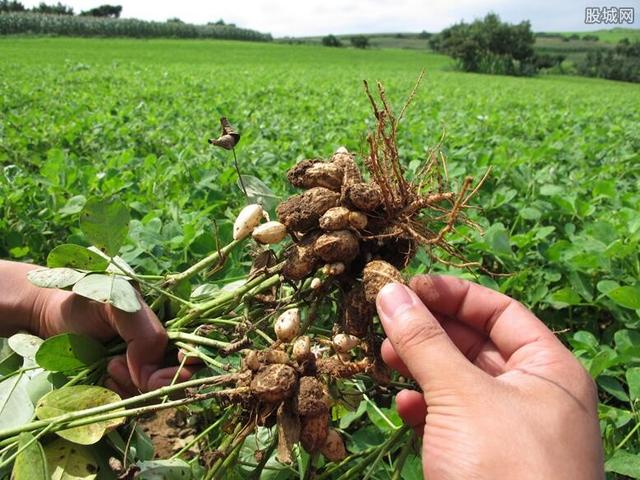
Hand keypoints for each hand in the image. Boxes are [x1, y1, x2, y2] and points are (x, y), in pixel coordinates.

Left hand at [1, 261, 192, 396]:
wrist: (47, 315)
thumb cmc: (85, 300)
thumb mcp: (118, 303)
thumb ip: (144, 332)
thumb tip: (149, 373)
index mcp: (169, 325)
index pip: (195, 352)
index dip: (187, 365)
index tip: (167, 368)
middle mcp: (161, 350)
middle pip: (177, 380)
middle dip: (154, 381)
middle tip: (117, 365)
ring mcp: (142, 370)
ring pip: (153, 396)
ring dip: (130, 388)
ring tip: (107, 367)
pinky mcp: (122, 387)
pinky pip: (130, 403)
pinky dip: (116, 397)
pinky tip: (102, 379)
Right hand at [377, 276, 603, 479]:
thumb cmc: (506, 469)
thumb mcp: (462, 396)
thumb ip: (424, 341)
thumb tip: (389, 291)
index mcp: (549, 369)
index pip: (499, 311)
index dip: (452, 294)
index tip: (407, 288)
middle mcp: (533, 395)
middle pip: (475, 344)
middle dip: (429, 331)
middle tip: (386, 321)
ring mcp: (508, 430)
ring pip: (458, 382)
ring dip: (421, 367)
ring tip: (385, 357)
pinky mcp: (484, 461)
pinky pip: (452, 420)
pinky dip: (426, 409)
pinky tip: (404, 409)